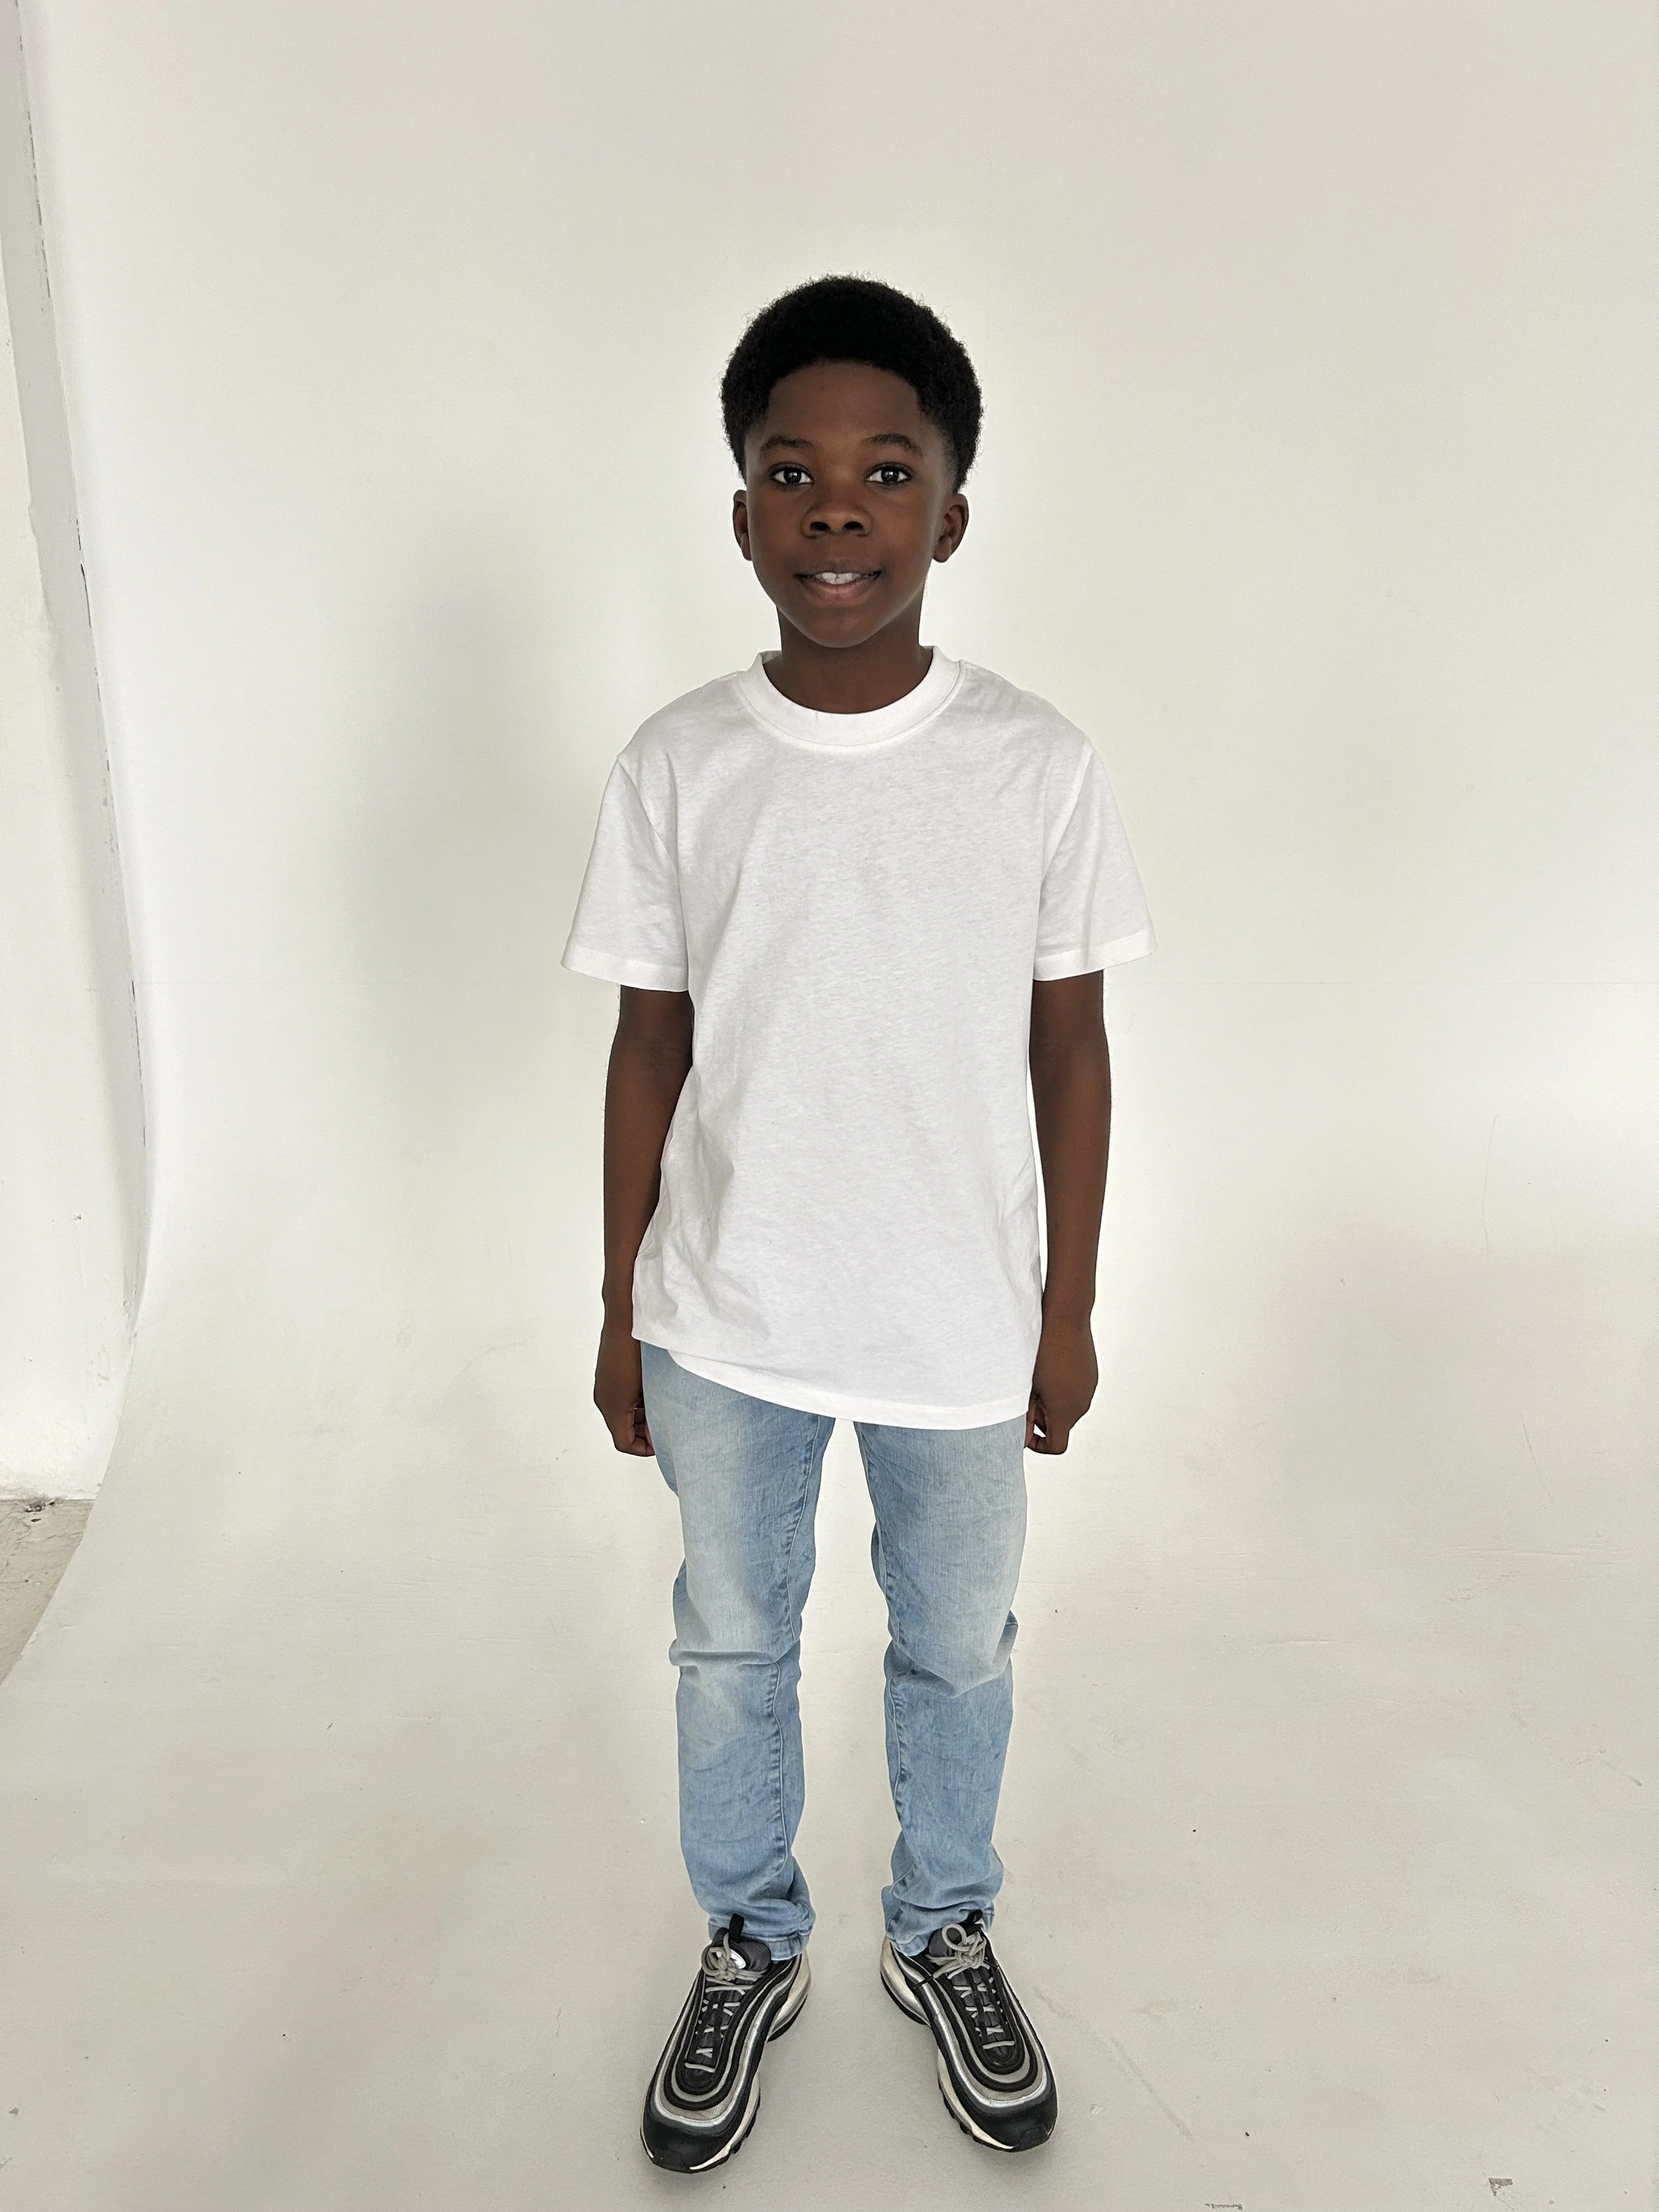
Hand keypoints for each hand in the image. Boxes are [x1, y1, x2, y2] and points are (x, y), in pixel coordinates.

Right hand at [595, 1318, 654, 1455]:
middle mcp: (604, 1399)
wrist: (625, 1318)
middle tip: (665, 1427)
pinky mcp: (607, 1376)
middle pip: (622, 1431)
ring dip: (641, 1418)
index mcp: (612, 1407)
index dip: (644, 1449)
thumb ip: (654, 1412)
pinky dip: (635, 1404)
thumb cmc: (638, 1350)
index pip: (624, 1444)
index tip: (662, 1443)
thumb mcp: (651, 1387)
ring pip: (622, 1416)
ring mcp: (604, 1387)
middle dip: (644, 1434)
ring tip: (662, 1408)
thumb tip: (660, 1428)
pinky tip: (653, 1392)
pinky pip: (620, 1400)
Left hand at [1025, 1313, 1096, 1453]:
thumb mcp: (1027, 1386)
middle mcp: (1082, 1404)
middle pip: (1061, 1427)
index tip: (1025, 1431)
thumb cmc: (1043, 1350)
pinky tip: (1049, 1371)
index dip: (1038, 1445)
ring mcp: (1089, 1389)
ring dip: (1052, 1404)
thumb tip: (1021, 1433)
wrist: (1065, 1318)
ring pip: (1068, 1409)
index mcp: (1066, 1411)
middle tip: (1026, 1397)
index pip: (1056, 1446)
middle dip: (1042, 1420)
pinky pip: (1075, 1393)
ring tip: (1036, 1381)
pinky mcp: (1091, 1376)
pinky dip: (1062, 1391)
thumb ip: (1025, 1415)